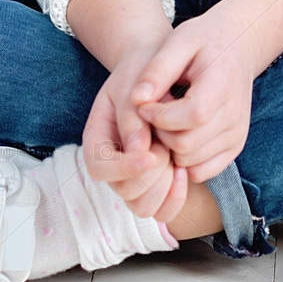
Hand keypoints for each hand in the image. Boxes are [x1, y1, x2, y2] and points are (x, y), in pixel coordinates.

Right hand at [80, 59, 188, 224]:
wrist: (162, 70)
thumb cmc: (143, 73)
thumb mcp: (133, 85)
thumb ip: (131, 117)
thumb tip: (137, 150)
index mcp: (97, 138)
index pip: (99, 168)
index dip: (124, 167)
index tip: (151, 154)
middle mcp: (112, 164)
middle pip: (125, 191)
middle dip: (152, 172)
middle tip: (166, 144)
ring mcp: (133, 179)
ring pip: (143, 207)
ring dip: (164, 185)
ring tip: (174, 155)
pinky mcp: (155, 187)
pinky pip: (163, 212)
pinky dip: (176, 198)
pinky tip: (184, 172)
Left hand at [127, 13, 256, 183]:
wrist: (238, 45)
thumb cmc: (205, 40)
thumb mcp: (179, 41)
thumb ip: (157, 70)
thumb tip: (137, 100)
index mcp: (222, 87)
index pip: (189, 117)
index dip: (158, 115)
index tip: (142, 101)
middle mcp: (235, 116)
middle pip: (186, 145)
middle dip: (159, 133)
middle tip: (151, 112)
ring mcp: (237, 134)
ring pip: (191, 162)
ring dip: (169, 148)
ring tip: (164, 120)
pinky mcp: (235, 146)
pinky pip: (203, 171)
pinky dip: (184, 160)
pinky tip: (176, 134)